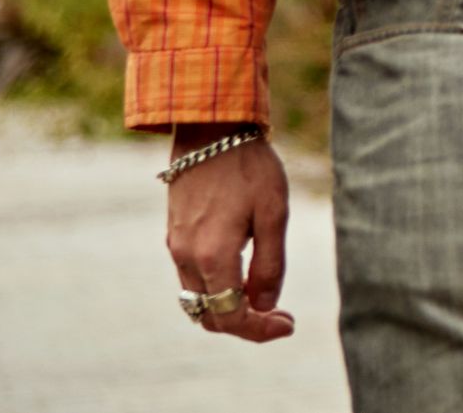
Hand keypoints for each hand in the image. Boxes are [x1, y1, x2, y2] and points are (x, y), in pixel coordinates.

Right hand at [163, 129, 295, 343]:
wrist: (211, 131)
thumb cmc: (250, 168)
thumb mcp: (273, 213)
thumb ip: (270, 264)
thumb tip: (266, 305)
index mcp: (212, 256)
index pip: (231, 315)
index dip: (259, 330)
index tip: (288, 325)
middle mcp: (186, 258)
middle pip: (210, 316)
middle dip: (245, 324)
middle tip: (280, 317)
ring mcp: (175, 248)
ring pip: (198, 300)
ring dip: (229, 308)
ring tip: (266, 298)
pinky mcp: (174, 237)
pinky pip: (192, 279)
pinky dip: (217, 289)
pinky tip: (244, 275)